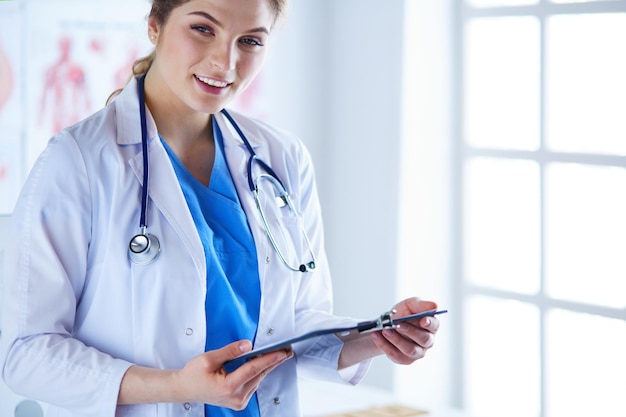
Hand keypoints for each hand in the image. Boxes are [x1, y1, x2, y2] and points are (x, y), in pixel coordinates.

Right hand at [172, 341, 291, 409]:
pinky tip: (263, 364)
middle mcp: (236, 397)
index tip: (282, 352)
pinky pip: (253, 384)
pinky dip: (258, 373)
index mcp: (228, 387)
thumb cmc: (193, 375)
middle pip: (259, 374)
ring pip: (258, 379)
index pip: (254, 369)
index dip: (270, 359)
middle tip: (286, 350)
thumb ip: (230, 351)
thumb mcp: (209, 359)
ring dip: (267, 367)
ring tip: (278, 354)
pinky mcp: (239, 401)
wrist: (184, 389)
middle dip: (273, 361)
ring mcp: (238, 401)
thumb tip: (247, 345)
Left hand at [370, 297, 439, 364]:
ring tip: (385, 330)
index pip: (434, 326)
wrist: (387, 324)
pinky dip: (385, 345)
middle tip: (397, 324)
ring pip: (410, 349)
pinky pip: (396, 355)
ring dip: (396, 340)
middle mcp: (428, 341)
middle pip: (424, 339)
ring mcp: (418, 352)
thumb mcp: (410, 305)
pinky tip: (377, 336)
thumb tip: (434, 306)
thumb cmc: (403, 314)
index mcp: (431, 326)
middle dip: (410, 331)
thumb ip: (421, 305)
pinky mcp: (405, 359)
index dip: (430, 323)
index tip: (422, 320)